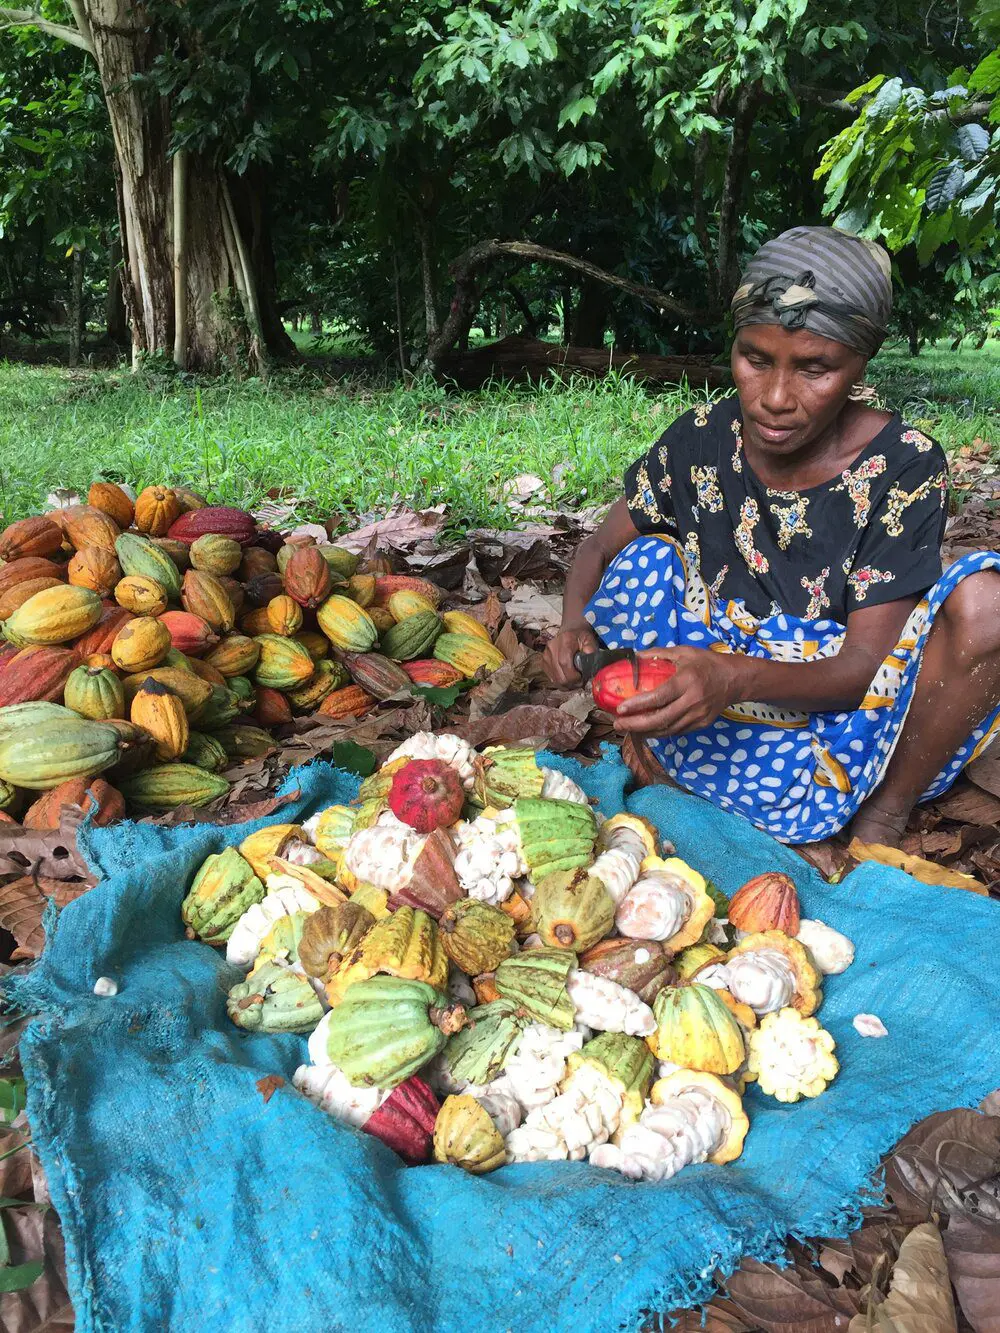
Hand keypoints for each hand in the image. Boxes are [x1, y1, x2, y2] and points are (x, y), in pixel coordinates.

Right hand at [543, 623, 599, 685]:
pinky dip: (561, 682)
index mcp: (565, 641)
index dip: (573, 676)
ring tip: (575, 680)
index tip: (582, 678)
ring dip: (567, 684)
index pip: (564, 663)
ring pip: (555, 679)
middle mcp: (552, 648)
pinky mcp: (543, 662)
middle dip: (572, 683)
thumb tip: (590, 663)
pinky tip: (568, 678)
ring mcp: (546, 656)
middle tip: (581, 682)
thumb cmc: (580, 637)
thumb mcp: (590, 640)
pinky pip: (552, 678)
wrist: (569, 631)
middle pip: (559, 675)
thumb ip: (591, 651)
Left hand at [613, 647, 738, 735]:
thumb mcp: (684, 652)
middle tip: (618, 723)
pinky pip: (677, 731)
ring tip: (627, 728)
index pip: (659, 697)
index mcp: (687, 681)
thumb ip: (658, 654)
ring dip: (645, 731)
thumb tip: (634, 657)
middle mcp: (693, 701)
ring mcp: (698, 715)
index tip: (620, 708)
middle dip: (636, 724)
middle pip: (660, 719)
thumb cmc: (707, 663)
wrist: (735, 679)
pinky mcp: (702, 724)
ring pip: (668, 729)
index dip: (638, 704)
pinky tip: (646, 729)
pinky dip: (660, 731)